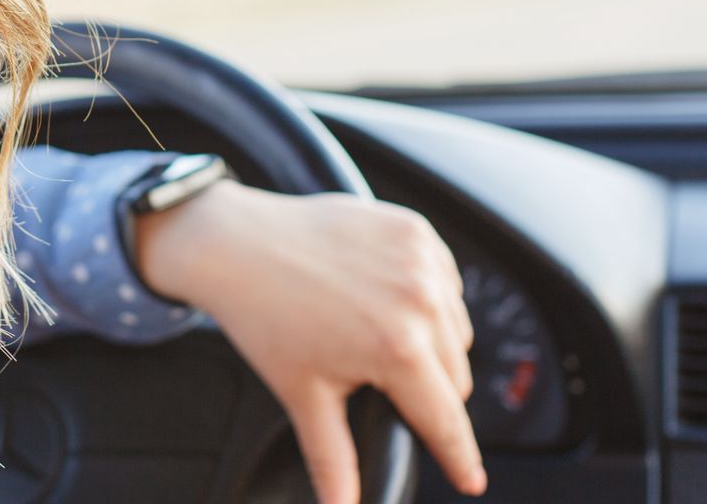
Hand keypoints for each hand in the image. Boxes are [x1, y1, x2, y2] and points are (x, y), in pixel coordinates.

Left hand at [134, 182, 484, 503]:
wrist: (235, 242)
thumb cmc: (265, 317)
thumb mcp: (304, 395)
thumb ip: (333, 461)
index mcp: (399, 348)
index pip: (446, 420)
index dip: (458, 457)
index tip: (471, 481)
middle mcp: (420, 301)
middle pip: (454, 376)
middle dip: (429, 392)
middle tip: (384, 386)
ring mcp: (420, 259)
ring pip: (455, 328)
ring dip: (434, 342)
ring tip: (381, 338)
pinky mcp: (414, 228)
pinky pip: (444, 280)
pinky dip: (429, 296)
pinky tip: (389, 299)